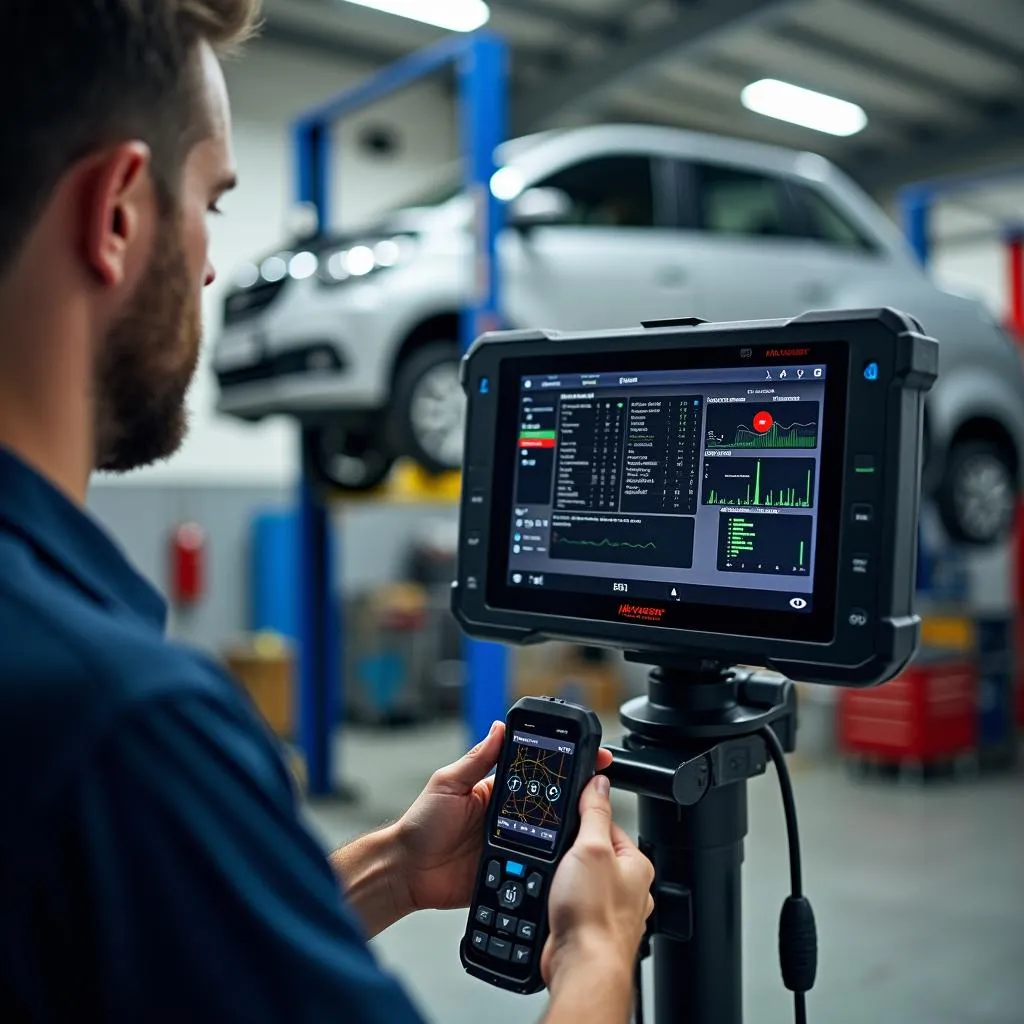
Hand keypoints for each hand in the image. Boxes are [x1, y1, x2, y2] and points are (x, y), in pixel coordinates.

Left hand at [394, 721, 613, 913]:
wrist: (407, 871)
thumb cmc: (421, 824)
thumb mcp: (447, 783)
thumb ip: (476, 759)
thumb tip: (498, 728)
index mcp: (493, 790)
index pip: (531, 772)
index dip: (556, 764)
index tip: (583, 753)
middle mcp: (506, 815)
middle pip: (547, 803)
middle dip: (572, 795)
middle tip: (596, 786)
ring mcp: (510, 842)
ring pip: (547, 835)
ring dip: (563, 829)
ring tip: (584, 819)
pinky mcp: (508, 868)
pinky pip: (535, 865)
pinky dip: (549, 861)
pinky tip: (562, 855)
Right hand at [541, 775, 654, 991]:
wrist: (581, 967)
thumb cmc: (594, 916)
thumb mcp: (590, 848)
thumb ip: (595, 812)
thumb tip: (599, 783)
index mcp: (636, 865)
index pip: (608, 825)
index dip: (583, 818)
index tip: (566, 816)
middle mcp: (628, 888)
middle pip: (592, 853)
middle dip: (570, 852)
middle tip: (556, 855)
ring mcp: (608, 910)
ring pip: (581, 880)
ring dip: (562, 878)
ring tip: (553, 882)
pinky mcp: (589, 928)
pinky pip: (571, 904)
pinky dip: (558, 900)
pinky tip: (550, 902)